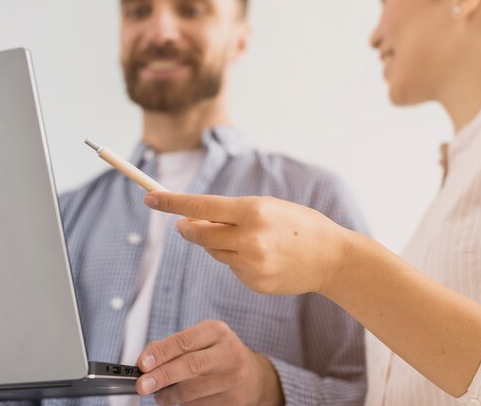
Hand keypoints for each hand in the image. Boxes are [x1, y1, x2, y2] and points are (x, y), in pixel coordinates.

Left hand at [135, 320, 283, 405]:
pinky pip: (198, 405)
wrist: (253, 376)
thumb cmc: (218, 354)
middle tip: (142, 385)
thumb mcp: (201, 340)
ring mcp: (234, 378)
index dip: (161, 353)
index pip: (185, 341)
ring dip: (169, 395)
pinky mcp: (234, 401)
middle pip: (190, 365)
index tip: (142, 363)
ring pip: (191, 390)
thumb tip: (145, 360)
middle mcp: (229, 352)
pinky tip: (183, 398)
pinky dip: (184, 404)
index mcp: (217, 331)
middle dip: (162, 376)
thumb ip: (173, 346)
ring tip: (160, 394)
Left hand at [145, 192, 352, 294]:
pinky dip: (236, 261)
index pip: (201, 206)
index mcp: (253, 211)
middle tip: (182, 224)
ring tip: (249, 240)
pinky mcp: (254, 283)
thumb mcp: (268, 207)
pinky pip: (231, 269)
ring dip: (218, 244)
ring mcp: (251, 264)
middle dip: (187, 228)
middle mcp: (249, 238)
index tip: (150, 197)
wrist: (331, 257)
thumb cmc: (299, 224)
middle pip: (199, 234)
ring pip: (214, 252)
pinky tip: (261, 258)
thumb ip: (232, 213)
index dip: (171, 202)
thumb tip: (192, 220)